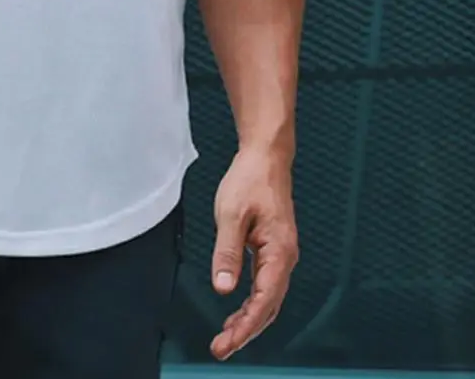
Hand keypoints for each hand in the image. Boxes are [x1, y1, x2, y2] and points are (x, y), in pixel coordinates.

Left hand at [210, 146, 298, 360]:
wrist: (265, 158)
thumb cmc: (249, 181)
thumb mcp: (231, 214)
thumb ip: (228, 252)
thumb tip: (224, 289)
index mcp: (279, 253)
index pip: (263, 302)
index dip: (244, 328)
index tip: (225, 344)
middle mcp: (285, 259)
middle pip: (268, 308)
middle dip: (245, 331)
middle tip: (220, 348)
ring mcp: (282, 255)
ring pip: (268, 299)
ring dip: (249, 320)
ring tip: (226, 337)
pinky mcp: (274, 249)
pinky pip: (266, 285)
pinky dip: (252, 303)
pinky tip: (237, 309)